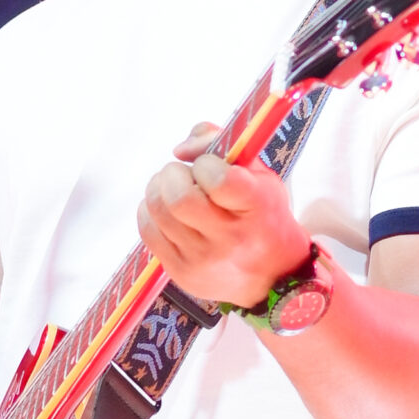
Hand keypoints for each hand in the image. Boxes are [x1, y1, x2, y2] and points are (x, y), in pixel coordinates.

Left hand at [137, 121, 311, 310]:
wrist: (271, 274)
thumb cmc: (263, 215)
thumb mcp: (261, 175)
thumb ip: (223, 144)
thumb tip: (180, 150)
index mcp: (257, 208)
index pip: (217, 179)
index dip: (205, 164)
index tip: (210, 167)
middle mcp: (231, 239)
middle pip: (178, 198)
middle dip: (174, 174)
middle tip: (184, 174)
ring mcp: (203, 260)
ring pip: (157, 210)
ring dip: (159, 188)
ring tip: (173, 188)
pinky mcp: (181, 272)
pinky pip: (147, 230)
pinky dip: (151, 210)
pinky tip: (166, 209)